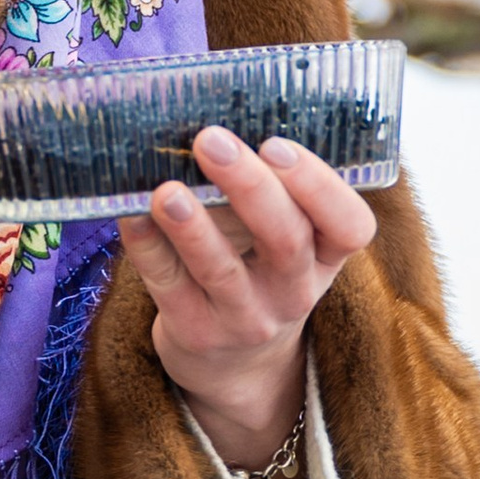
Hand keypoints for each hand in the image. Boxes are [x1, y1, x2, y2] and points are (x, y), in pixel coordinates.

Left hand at [114, 127, 377, 471]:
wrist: (234, 360)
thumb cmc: (256, 265)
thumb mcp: (281, 234)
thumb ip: (266, 186)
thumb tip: (211, 118)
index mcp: (325, 255)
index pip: (349, 226)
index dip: (319, 186)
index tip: (277, 145)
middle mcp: (294, 291)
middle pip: (285, 241)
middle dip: (249, 187)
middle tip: (212, 140)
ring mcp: (246, 318)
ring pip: (222, 271)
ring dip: (194, 228)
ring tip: (167, 192)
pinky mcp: (196, 334)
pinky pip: (169, 289)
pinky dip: (147, 250)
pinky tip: (130, 216)